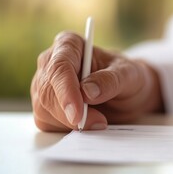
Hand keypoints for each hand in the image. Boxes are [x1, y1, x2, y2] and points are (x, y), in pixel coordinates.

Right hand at [31, 32, 163, 131]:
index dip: (66, 91)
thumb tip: (88, 91)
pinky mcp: (45, 106)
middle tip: (99, 121)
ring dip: (71, 122)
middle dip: (71, 113)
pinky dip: (67, 128)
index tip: (77, 113)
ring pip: (44, 109)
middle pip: (48, 91)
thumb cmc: (126, 76)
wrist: (125, 92)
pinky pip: (47, 122)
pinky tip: (87, 122)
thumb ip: (110, 80)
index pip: (59, 66)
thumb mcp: (129, 75)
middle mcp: (51, 62)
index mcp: (69, 45)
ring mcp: (44, 85)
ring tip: (99, 120)